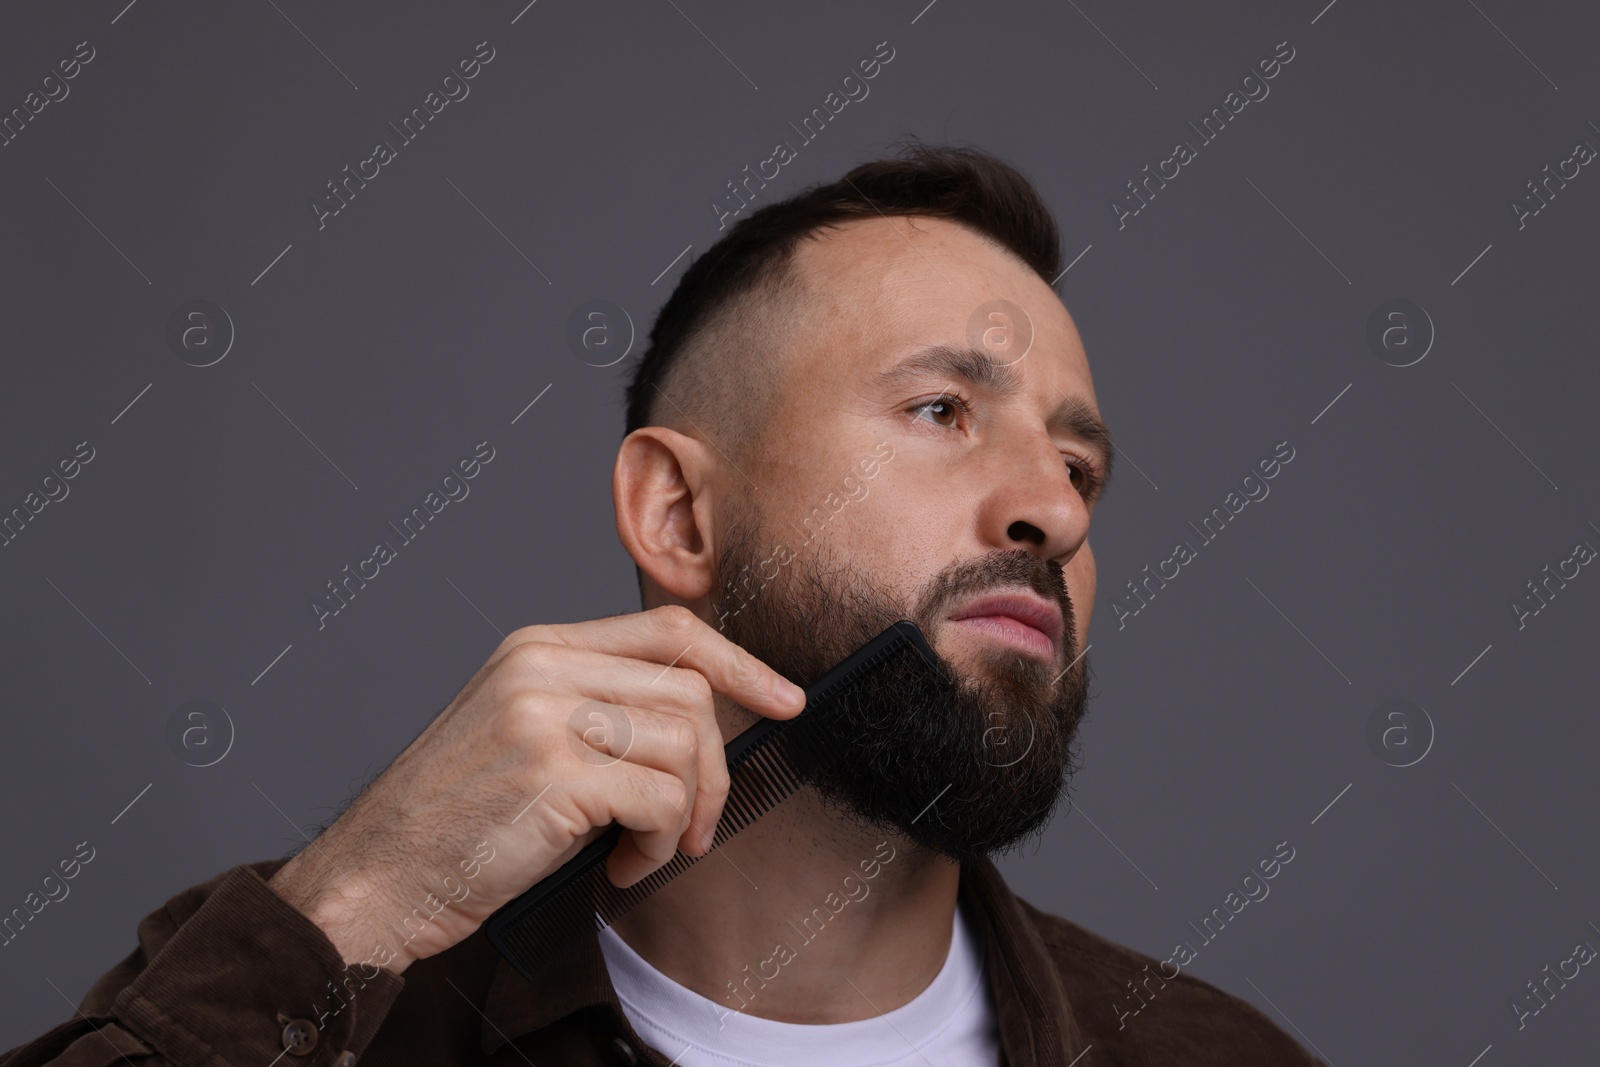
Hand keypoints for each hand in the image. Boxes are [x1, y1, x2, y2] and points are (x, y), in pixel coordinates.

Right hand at [267, 605, 805, 972]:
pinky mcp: (552, 775)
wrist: (375, 877)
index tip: (784, 699)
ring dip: (685, 815)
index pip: (670, 628)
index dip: (741, 662)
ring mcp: (545, 716)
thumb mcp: (521, 730)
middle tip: (692, 827)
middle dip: (715, 769)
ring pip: (686, 745)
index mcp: (539, 646)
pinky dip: (659, 845)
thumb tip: (701, 717)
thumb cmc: (455, 818)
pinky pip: (662, 801)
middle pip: (691, 691)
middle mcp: (543, 666)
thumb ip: (595, 703)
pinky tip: (620, 866)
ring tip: (643, 849)